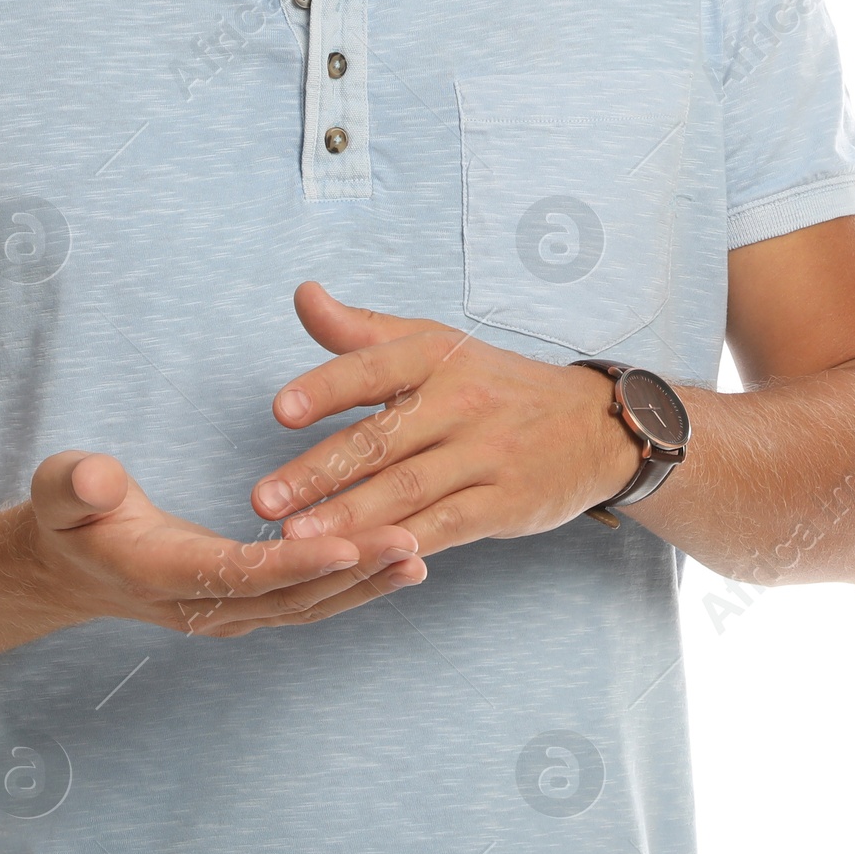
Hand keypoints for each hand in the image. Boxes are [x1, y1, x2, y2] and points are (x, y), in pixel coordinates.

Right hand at [21, 448, 427, 640]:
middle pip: (287, 596)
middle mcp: (201, 605)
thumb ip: (76, 483)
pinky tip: (396, 565)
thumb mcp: (59, 488)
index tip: (349, 546)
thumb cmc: (69, 514)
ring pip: (305, 606)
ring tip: (419, 556)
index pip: (239, 573)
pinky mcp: (245, 604)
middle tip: (410, 543)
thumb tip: (99, 478)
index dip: (295, 564)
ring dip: (363, 586)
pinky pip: (306, 602)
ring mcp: (226, 612)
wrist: (68, 565)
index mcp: (162, 573)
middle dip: (351, 574)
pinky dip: (352, 587)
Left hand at [248, 283, 642, 554]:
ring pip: (405, 490)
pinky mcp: (503, 504)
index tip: (279, 412)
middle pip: (380, 440)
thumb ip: (360, 330)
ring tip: (294, 539)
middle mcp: (460, 402)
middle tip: (263, 499)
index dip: (325, 390)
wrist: (591, 426)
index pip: (372, 369)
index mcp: (435, 356)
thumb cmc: (490, 383)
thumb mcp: (432, 344)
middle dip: (318, 472)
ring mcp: (485, 455)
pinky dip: (402, 544)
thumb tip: (303, 293)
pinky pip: (444, 527)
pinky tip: (361, 559)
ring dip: (347, 517)